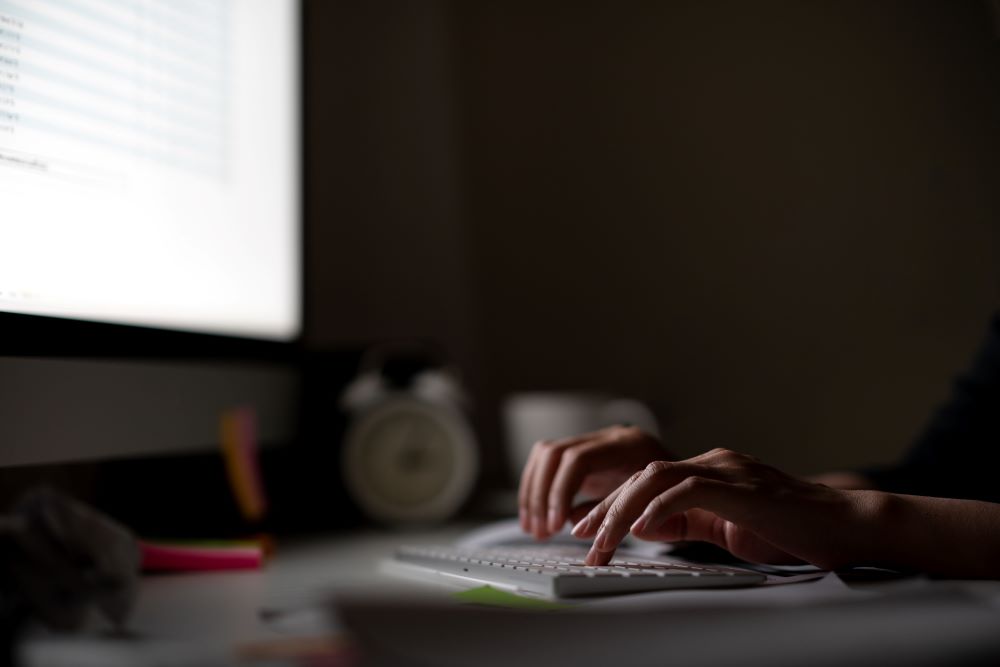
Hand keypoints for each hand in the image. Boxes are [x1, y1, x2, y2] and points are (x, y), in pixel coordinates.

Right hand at [518, 426, 669, 539]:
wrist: (694, 478)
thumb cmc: (682, 495)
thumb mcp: (660, 505)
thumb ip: (622, 512)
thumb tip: (577, 522)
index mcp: (630, 445)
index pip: (579, 459)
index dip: (562, 492)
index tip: (557, 524)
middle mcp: (609, 437)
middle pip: (555, 453)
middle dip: (543, 494)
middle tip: (541, 530)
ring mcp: (595, 442)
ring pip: (546, 454)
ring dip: (533, 492)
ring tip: (533, 528)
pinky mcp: (586, 454)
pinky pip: (547, 462)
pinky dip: (536, 488)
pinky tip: (536, 516)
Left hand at [571, 448, 880, 568]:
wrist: (847, 526)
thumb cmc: (794, 531)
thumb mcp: (729, 526)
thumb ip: (691, 520)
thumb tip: (649, 525)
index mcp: (711, 470)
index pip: (646, 481)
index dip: (612, 505)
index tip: (585, 528)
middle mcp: (715, 462)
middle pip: (642, 476)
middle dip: (606, 509)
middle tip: (582, 537)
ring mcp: (728, 470)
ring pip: (656, 478)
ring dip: (623, 511)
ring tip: (603, 541)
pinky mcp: (742, 488)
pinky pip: (688, 489)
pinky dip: (661, 507)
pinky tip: (644, 529)